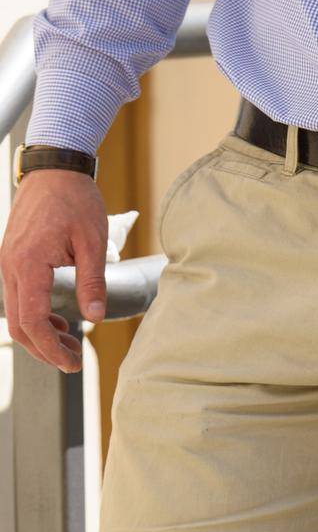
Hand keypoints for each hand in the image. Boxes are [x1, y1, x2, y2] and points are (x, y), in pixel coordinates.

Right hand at [1, 169, 107, 371]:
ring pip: (16, 314)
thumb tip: (95, 318)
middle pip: (19, 324)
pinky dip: (37, 316)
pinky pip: (19, 298)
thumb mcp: (92, 242)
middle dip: (45, 349)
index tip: (72, 363)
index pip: (32, 320)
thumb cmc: (75, 199)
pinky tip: (61, 322)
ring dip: (41, 335)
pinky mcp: (14, 259)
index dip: (51, 348)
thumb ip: (92, 281)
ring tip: (71, 344)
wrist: (55, 168)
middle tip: (74, 363)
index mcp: (28, 263)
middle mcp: (11, 265)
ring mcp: (9, 262)